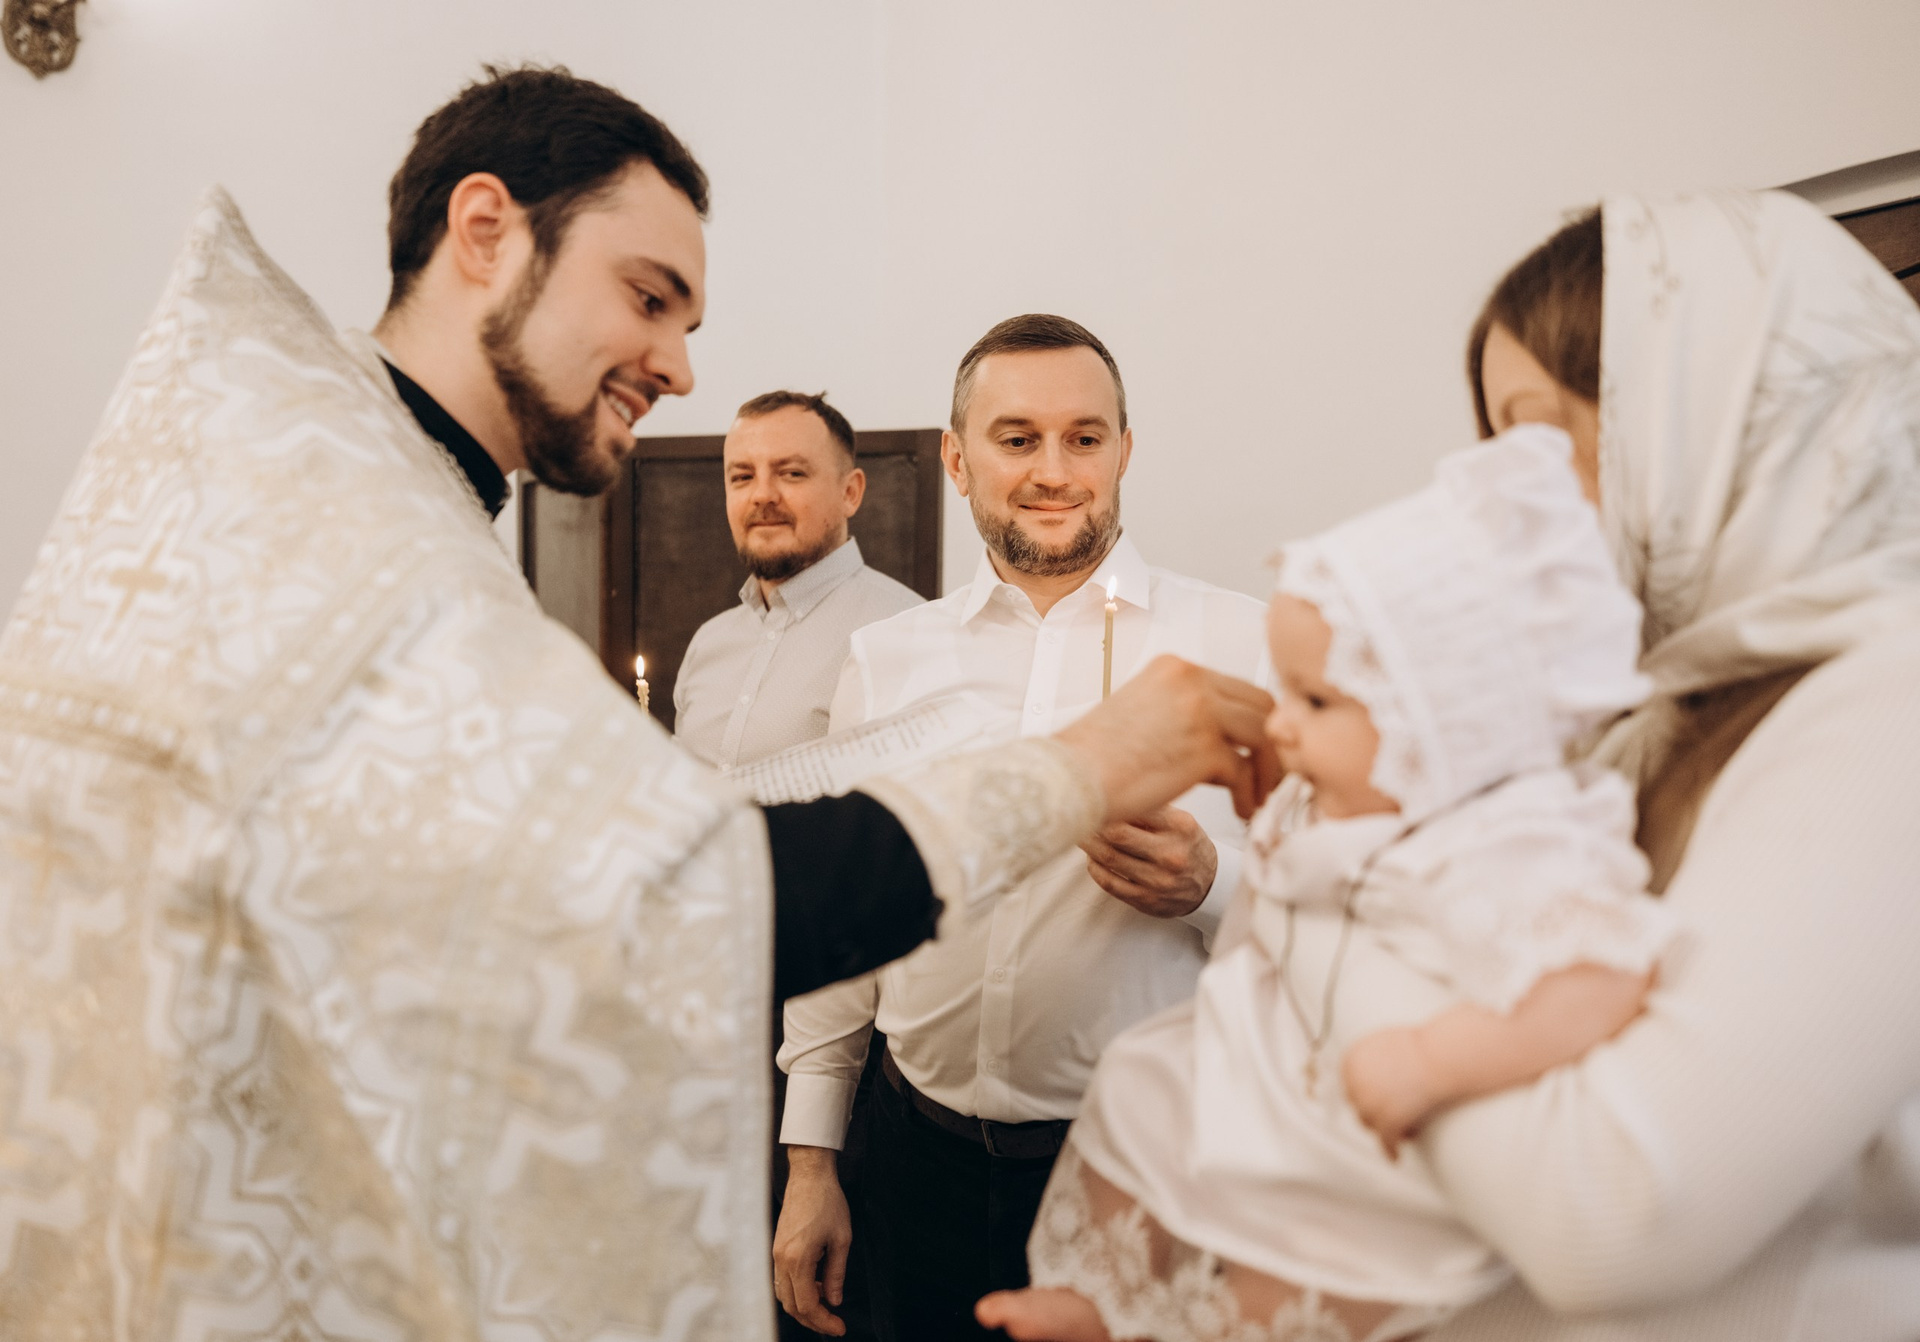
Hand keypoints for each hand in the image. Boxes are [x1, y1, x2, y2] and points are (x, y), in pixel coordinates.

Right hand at [773, 1147, 851, 1334]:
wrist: (810, 1175)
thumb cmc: (828, 1201)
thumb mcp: (841, 1239)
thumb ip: (836, 1274)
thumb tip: (835, 1300)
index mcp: (798, 1259)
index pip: (807, 1305)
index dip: (823, 1321)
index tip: (840, 1326)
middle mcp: (781, 1260)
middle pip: (791, 1305)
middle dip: (813, 1319)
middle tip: (834, 1323)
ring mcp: (776, 1254)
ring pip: (784, 1295)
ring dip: (803, 1306)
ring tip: (826, 1303)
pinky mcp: (777, 1248)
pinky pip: (782, 1281)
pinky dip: (797, 1291)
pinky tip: (814, 1285)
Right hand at [1054, 655, 1280, 821]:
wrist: (1069, 777)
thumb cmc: (1096, 757)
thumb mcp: (1143, 712)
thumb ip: (1183, 713)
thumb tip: (1221, 739)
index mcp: (1174, 669)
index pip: (1237, 688)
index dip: (1254, 722)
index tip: (1256, 750)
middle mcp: (1191, 681)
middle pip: (1260, 705)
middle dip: (1271, 744)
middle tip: (1270, 775)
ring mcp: (1200, 712)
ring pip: (1262, 735)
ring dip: (1267, 771)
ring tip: (1258, 797)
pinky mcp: (1203, 749)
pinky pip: (1243, 771)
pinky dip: (1248, 794)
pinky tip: (1240, 810)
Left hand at [1082, 806, 1216, 917]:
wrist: (1209, 885)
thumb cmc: (1187, 845)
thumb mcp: (1179, 822)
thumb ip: (1150, 810)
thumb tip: (1110, 795)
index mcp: (1180, 827)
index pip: (1135, 809)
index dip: (1109, 804)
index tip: (1094, 798)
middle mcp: (1171, 854)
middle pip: (1117, 835)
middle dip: (1093, 824)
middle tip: (1080, 816)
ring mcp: (1159, 880)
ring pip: (1109, 858)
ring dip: (1089, 845)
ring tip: (1081, 835)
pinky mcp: (1147, 900)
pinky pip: (1110, 883)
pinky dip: (1095, 869)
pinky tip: (1092, 860)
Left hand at [1342, 1026, 1444, 1158]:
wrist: (1440, 1057)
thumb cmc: (1421, 1048)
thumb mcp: (1383, 1044)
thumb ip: (1368, 1059)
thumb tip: (1365, 1075)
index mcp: (1352, 1060)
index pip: (1349, 1084)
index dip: (1363, 1093)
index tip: (1375, 1099)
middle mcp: (1355, 1082)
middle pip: (1358, 1105)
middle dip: (1373, 1110)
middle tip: (1392, 1112)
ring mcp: (1369, 1103)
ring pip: (1370, 1124)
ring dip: (1383, 1128)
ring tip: (1402, 1128)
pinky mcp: (1387, 1121)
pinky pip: (1385, 1140)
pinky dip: (1390, 1149)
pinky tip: (1395, 1156)